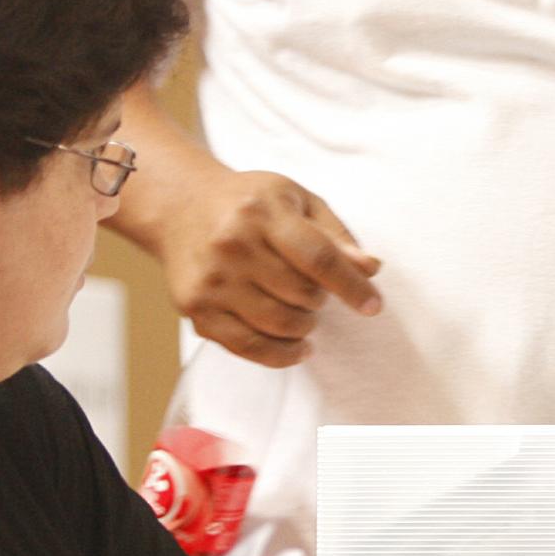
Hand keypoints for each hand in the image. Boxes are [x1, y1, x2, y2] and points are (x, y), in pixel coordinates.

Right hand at [153, 168, 381, 367]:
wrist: (181, 206)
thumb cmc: (250, 203)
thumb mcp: (297, 201)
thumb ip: (335, 235)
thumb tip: (370, 269)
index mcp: (262, 212)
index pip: (318, 257)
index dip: (351, 285)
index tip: (373, 306)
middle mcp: (232, 245)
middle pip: (300, 294)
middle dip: (320, 299)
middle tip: (314, 290)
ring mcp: (211, 280)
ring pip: (278, 325)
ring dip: (304, 326)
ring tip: (304, 312)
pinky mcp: (196, 308)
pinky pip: (247, 347)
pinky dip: (281, 354)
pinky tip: (298, 346)